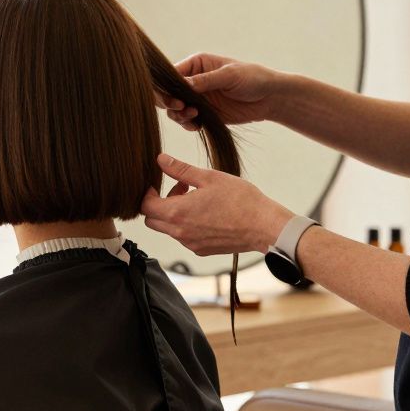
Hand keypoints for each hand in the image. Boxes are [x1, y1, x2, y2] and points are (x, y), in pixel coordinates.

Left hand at [140, 153, 293, 254]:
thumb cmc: (240, 200)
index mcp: (178, 213)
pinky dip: (187, 224)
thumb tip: (161, 160)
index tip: (158, 184)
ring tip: (198, 198)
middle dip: (159, 203)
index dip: (147, 193)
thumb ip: (180, 170)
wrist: (264, 226)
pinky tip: (206, 213)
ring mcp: (190, 243)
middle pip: (152, 220)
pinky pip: (184, 237)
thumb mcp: (209, 177)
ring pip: (168, 229)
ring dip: (174, 213)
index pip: (145, 206)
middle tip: (181, 189)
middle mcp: (180, 232)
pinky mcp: (201, 250)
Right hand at [160, 53, 285, 130]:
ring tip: (194, 117)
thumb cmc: (253, 78)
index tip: (176, 100)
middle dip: (170, 103)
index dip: (167, 88)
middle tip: (182, 109)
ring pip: (174, 109)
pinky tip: (197, 126)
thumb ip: (206, 80)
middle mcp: (192, 81)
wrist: (269, 98)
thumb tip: (182, 84)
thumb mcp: (230, 75)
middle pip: (168, 93)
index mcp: (196, 65)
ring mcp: (196, 98)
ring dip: (179, 115)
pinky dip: (187, 125)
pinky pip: (186, 120)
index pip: (171, 75)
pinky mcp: (203, 113)